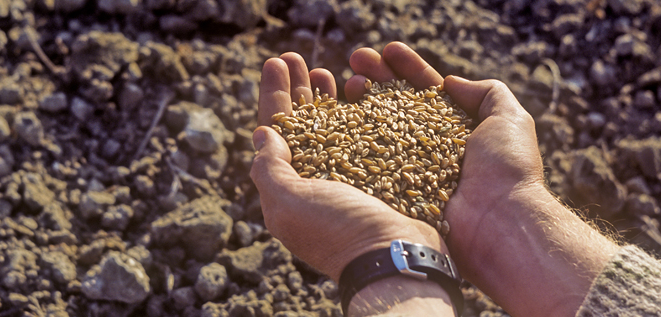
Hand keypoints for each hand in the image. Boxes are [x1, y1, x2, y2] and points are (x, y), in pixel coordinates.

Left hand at [250, 52, 445, 281]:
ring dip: (329, 97)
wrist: (398, 258)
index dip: (273, 95)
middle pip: (303, 126)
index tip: (276, 62)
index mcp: (292, 190)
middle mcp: (320, 183)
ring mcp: (354, 179)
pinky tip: (365, 91)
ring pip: (336, 128)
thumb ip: (270, 169)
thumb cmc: (339, 232)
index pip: (274, 133)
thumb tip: (262, 133)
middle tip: (297, 59)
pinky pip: (371, 135)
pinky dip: (364, 111)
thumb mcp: (289, 203)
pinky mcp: (385, 176)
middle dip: (298, 91)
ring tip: (328, 71)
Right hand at [346, 42, 618, 316]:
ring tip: (346, 82)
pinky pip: (368, 162)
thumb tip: (450, 82)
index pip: (426, 90)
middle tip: (356, 60)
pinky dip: (351, 139)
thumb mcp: (509, 118)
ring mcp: (410, 168)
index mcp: (456, 128)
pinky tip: (339, 117)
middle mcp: (430, 147)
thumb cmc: (507, 169)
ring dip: (360, 101)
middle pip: (395, 105)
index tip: (387, 50)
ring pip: (377, 128)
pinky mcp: (394, 190)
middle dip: (376, 78)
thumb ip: (488, 92)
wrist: (498, 222)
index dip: (406, 68)